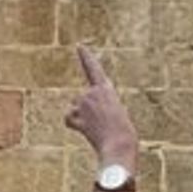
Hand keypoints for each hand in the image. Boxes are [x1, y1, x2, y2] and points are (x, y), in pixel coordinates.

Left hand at [65, 46, 138, 166]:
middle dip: (86, 113)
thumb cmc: (123, 136)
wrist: (119, 146)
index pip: (93, 69)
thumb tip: (84, 121)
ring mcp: (83, 102)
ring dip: (82, 121)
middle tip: (102, 125)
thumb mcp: (116, 116)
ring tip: (97, 129)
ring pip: (74, 110)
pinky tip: (87, 132)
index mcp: (106, 89)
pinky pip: (68, 120)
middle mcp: (92, 91)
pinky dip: (75, 126)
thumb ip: (100, 110)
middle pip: (80, 100)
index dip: (86, 57)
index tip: (79, 45)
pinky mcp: (76, 114)